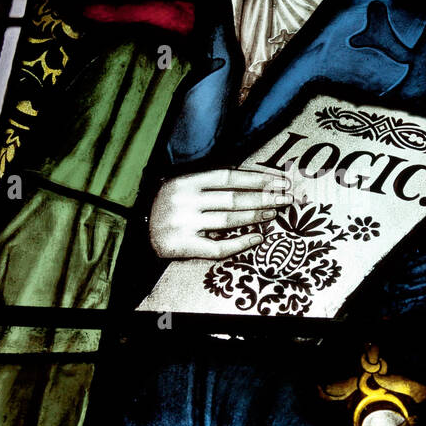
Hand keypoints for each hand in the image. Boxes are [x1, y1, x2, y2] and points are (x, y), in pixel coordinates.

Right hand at [149, 167, 291, 259]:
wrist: (138, 230)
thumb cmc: (169, 206)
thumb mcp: (184, 186)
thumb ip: (211, 183)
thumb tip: (254, 181)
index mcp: (186, 181)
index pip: (229, 177)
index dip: (258, 179)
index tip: (280, 181)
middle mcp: (185, 200)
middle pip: (234, 198)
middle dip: (265, 198)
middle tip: (286, 199)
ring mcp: (183, 224)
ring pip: (229, 221)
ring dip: (255, 217)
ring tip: (273, 214)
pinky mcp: (182, 246)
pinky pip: (217, 247)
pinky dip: (240, 243)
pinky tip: (257, 238)